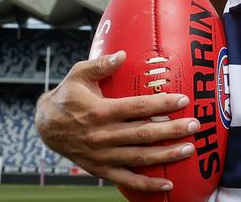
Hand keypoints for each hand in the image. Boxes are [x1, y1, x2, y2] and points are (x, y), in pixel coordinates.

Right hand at [34, 50, 200, 192]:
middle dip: (172, 130)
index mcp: (100, 111)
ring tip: (188, 149)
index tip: (183, 100)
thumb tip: (123, 54)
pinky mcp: (101, 169)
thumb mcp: (78, 74)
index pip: (137, 108)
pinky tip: (167, 186)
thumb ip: (101, 64)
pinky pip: (127, 179)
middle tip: (194, 125)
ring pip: (139, 157)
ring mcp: (103, 155)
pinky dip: (147, 185)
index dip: (162, 104)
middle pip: (144, 134)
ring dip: (166, 156)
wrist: (45, 126)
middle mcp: (103, 135)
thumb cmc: (67, 96)